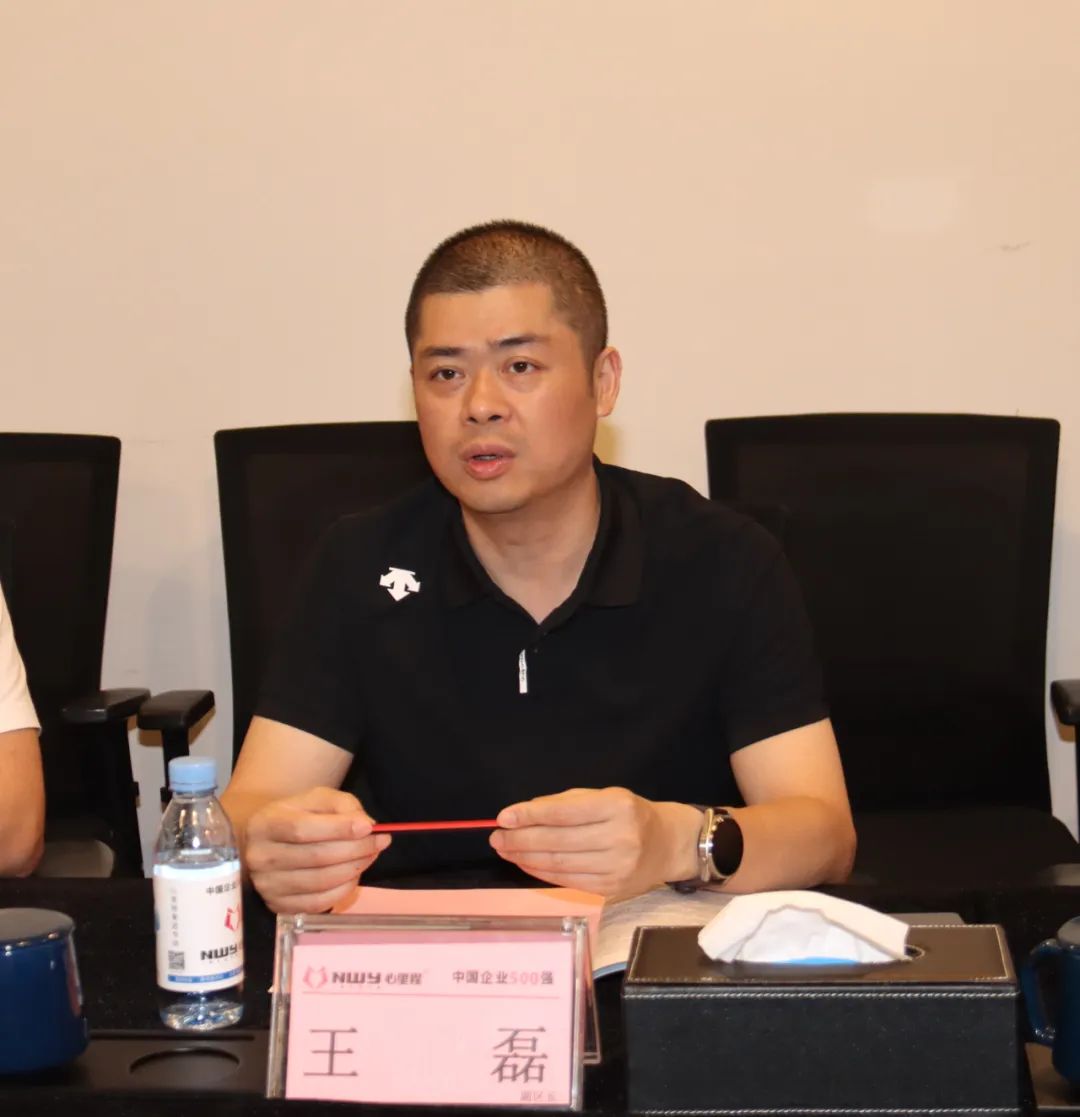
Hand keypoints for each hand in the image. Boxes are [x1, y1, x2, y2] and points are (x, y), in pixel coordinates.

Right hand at [244, 786, 390, 913]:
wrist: (267, 842)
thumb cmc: (296, 816)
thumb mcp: (317, 799)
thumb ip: (342, 805)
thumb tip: (365, 826)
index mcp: (265, 824)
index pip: (302, 829)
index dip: (338, 829)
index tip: (368, 827)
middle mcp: (260, 857)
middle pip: (315, 857)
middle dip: (356, 849)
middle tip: (381, 841)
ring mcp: (267, 886)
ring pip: (320, 882)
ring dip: (354, 869)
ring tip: (370, 855)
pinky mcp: (278, 906)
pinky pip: (318, 903)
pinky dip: (343, 890)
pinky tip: (353, 875)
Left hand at [489, 787, 700, 898]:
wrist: (669, 845)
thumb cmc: (630, 814)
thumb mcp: (603, 796)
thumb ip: (565, 803)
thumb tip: (523, 813)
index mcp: (617, 807)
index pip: (563, 814)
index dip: (530, 816)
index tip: (504, 816)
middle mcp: (619, 838)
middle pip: (558, 842)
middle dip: (521, 839)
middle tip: (497, 837)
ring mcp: (617, 868)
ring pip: (560, 865)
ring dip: (526, 858)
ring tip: (505, 850)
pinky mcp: (612, 890)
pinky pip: (568, 882)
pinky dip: (542, 873)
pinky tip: (526, 864)